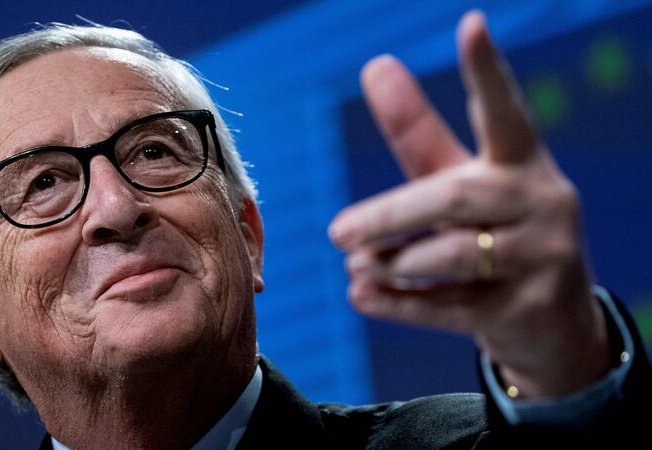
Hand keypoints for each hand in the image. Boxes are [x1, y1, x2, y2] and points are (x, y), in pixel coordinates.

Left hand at [328, 11, 610, 397]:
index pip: (504, 112)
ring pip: (451, 255)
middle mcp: (540, 202)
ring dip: (392, 262)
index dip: (486, 72)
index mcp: (521, 162)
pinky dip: (398, 303)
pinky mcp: (527, 310)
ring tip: (354, 264)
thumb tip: (377, 65)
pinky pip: (450, 307)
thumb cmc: (497, 234)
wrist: (552, 322)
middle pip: (454, 197)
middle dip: (388, 216)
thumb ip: (418, 133)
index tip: (472, 25)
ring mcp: (541, 258)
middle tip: (336, 233)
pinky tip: (360, 295)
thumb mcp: (460, 181)